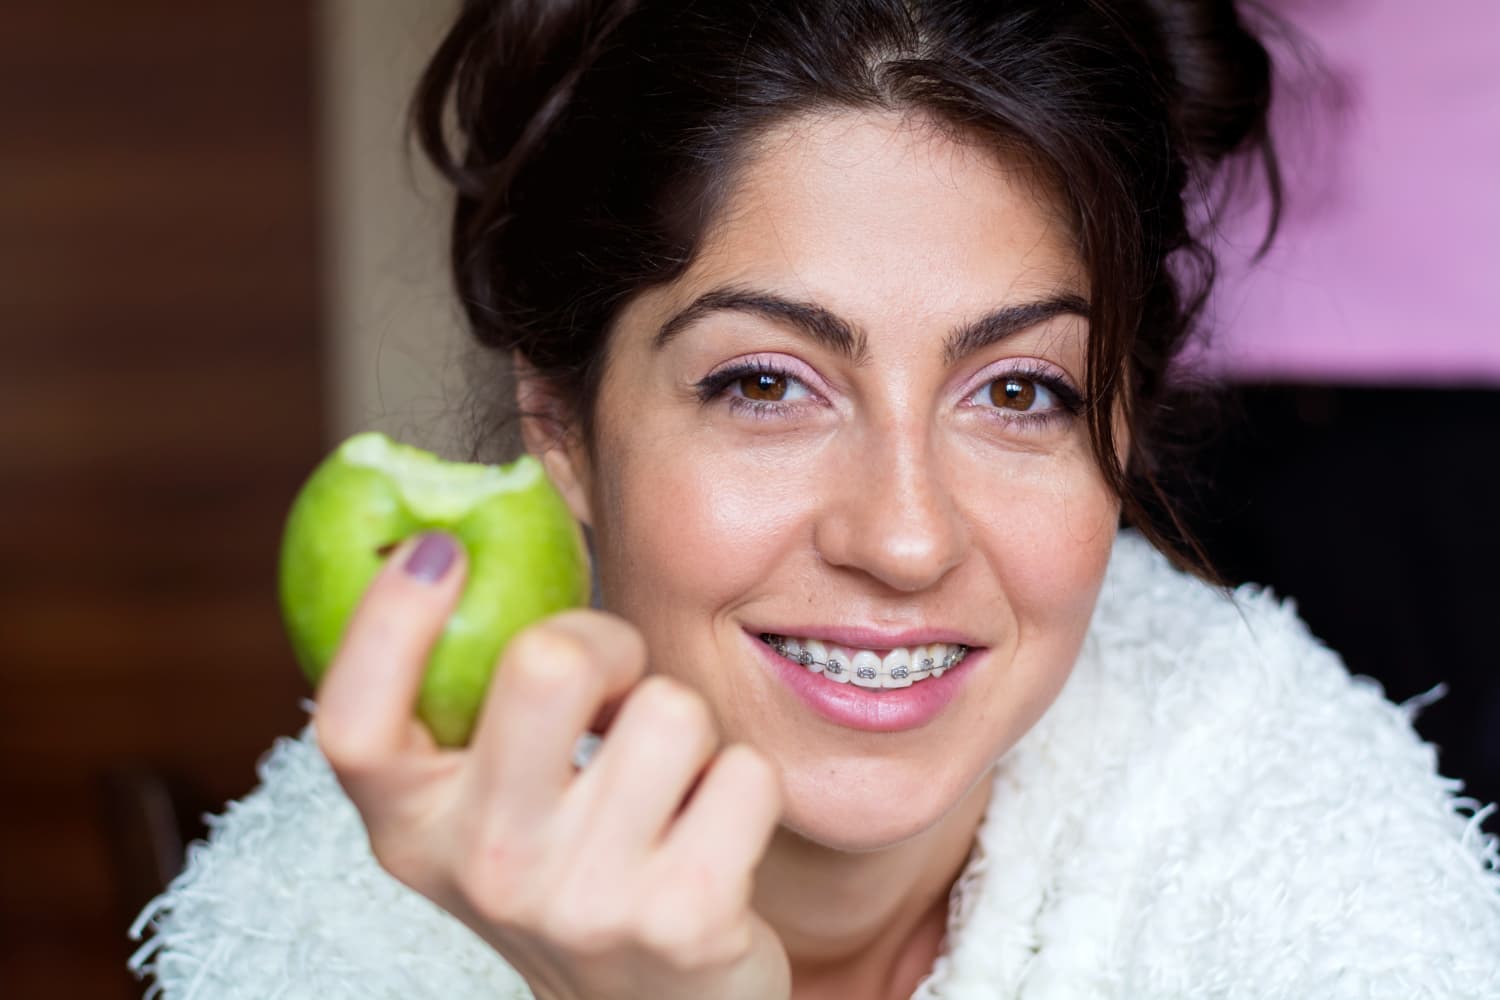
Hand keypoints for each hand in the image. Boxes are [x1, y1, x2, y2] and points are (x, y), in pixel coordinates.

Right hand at [313, 532, 790, 999]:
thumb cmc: (568, 867)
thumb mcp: (488, 803)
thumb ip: (470, 708)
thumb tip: (469, 536)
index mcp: (410, 828)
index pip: (354, 722)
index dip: (386, 620)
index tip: (441, 547)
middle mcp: (481, 867)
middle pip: (547, 663)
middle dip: (606, 640)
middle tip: (616, 681)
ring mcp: (582, 900)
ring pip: (672, 709)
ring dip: (685, 726)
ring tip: (665, 782)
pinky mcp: (685, 921)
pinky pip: (745, 769)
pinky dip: (743, 785)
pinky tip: (710, 833)